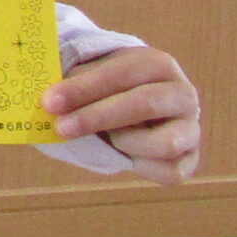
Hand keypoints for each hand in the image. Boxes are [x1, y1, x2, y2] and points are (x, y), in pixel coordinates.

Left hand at [45, 46, 200, 183]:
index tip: (50, 101)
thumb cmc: (107, 90)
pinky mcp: (191, 159)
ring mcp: (191, 128)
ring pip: (163, 144)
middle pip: (144, 105)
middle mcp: (182, 94)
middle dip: (97, 117)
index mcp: (157, 64)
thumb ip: (73, 81)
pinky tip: (123, 153)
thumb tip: (45, 98)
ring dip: (125, 142)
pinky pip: (168, 172)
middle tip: (61, 127)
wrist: (135, 110)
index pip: (122, 73)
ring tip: (108, 136)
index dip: (84, 88)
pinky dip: (140, 166)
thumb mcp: (91, 76)